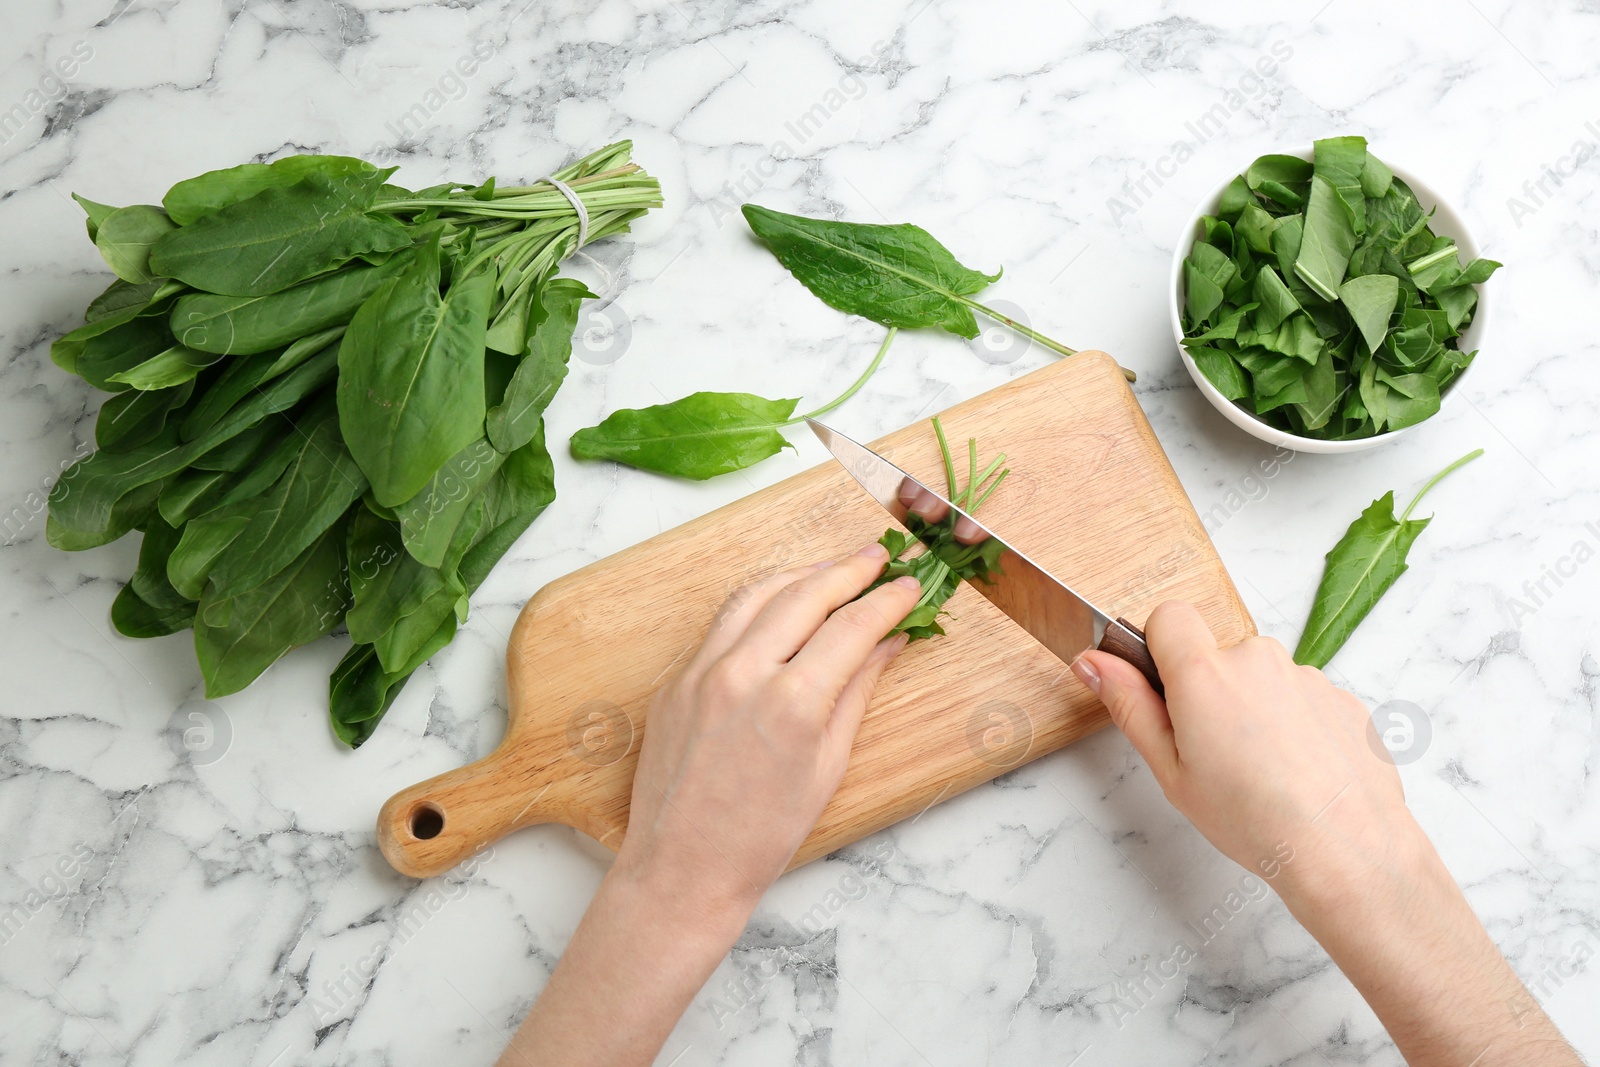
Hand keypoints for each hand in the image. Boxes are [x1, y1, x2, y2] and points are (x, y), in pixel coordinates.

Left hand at [616, 541, 919, 908]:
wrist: (684, 868)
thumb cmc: (763, 834)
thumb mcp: (828, 765)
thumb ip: (857, 692)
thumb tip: (888, 644)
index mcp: (792, 702)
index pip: (852, 627)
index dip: (886, 601)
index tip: (907, 585)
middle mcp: (743, 674)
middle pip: (805, 595)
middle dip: (847, 571)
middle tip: (877, 558)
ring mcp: (701, 672)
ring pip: (756, 595)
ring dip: (799, 574)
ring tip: (831, 569)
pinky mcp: (676, 680)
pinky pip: (721, 624)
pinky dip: (757, 603)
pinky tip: (779, 603)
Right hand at [1071, 600, 1409, 888]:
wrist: (1345, 849)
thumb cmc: (1254, 819)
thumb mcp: (1170, 770)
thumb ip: (1129, 705)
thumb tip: (1092, 662)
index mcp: (1204, 673)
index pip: (1168, 616)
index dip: (1158, 648)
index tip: (1163, 689)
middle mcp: (1256, 659)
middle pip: (1217, 654)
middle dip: (1208, 691)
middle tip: (1211, 753)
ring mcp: (1305, 676)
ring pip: (1260, 679)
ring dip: (1253, 710)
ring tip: (1260, 773)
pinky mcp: (1341, 698)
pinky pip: (1300, 699)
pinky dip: (1293, 727)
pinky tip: (1295, 774)